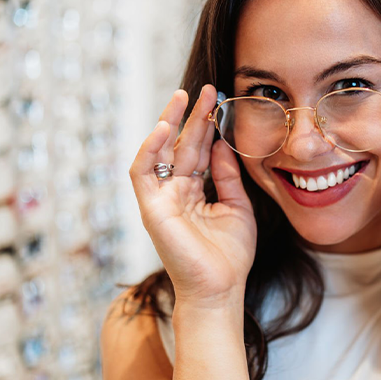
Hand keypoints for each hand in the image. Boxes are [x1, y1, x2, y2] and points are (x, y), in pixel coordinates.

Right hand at [129, 85, 256, 309]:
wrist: (220, 289)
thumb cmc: (229, 256)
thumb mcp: (237, 207)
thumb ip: (227, 176)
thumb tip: (222, 143)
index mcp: (193, 192)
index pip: (198, 151)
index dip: (207, 127)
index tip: (219, 101)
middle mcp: (174, 192)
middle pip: (181, 146)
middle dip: (193, 117)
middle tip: (207, 90)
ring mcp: (160, 199)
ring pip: (159, 152)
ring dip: (168, 123)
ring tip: (183, 97)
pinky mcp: (151, 208)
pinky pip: (143, 172)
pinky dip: (150, 148)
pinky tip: (165, 127)